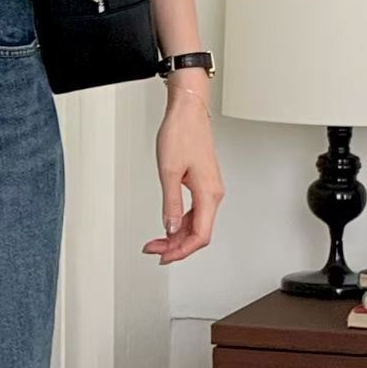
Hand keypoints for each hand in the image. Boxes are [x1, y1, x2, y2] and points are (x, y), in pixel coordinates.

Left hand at [142, 74, 224, 264]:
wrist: (188, 110)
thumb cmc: (181, 133)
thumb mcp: (169, 172)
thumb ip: (171, 204)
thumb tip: (171, 228)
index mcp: (209, 193)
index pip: (200, 235)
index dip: (181, 251)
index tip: (163, 257)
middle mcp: (213, 193)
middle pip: (199, 233)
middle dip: (176, 247)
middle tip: (153, 250)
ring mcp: (209, 189)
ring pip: (197, 224)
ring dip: (177, 237)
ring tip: (156, 242)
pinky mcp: (203, 184)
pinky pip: (195, 212)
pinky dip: (180, 223)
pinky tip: (168, 227)